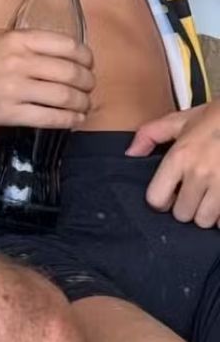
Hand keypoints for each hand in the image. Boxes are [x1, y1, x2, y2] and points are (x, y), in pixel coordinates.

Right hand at [0, 28, 94, 128]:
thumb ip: (24, 41)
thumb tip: (54, 50)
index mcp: (18, 39)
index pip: (68, 46)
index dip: (86, 58)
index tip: (88, 65)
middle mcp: (20, 62)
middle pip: (72, 73)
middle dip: (88, 83)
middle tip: (88, 88)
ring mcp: (15, 89)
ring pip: (65, 97)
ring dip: (82, 104)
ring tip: (84, 106)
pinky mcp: (9, 113)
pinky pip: (50, 118)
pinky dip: (69, 120)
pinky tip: (73, 120)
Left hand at [127, 101, 219, 227]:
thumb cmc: (214, 120)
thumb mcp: (179, 121)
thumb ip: (149, 135)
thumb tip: (130, 153)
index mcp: (179, 157)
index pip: (156, 198)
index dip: (160, 199)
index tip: (169, 193)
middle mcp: (199, 174)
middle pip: (182, 214)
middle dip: (185, 207)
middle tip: (193, 194)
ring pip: (204, 221)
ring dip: (205, 213)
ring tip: (209, 198)